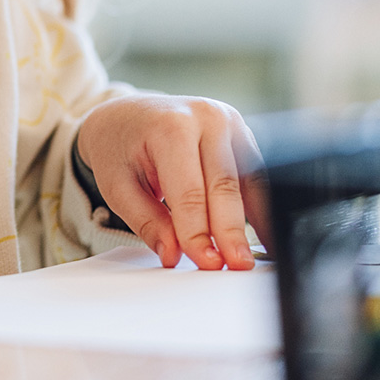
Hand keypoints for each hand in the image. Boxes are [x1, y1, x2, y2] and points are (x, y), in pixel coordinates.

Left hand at [74, 94, 258, 270]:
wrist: (125, 114)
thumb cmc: (118, 145)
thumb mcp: (117, 185)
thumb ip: (146, 221)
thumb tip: (173, 254)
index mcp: (171, 125)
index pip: (190, 190)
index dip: (199, 231)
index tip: (207, 262)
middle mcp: (207, 118)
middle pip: (225, 185)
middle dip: (230, 231)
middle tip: (236, 265)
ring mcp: (230, 123)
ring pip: (249, 180)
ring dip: (253, 222)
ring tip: (251, 256)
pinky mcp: (243, 134)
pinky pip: (255, 175)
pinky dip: (258, 207)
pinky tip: (262, 234)